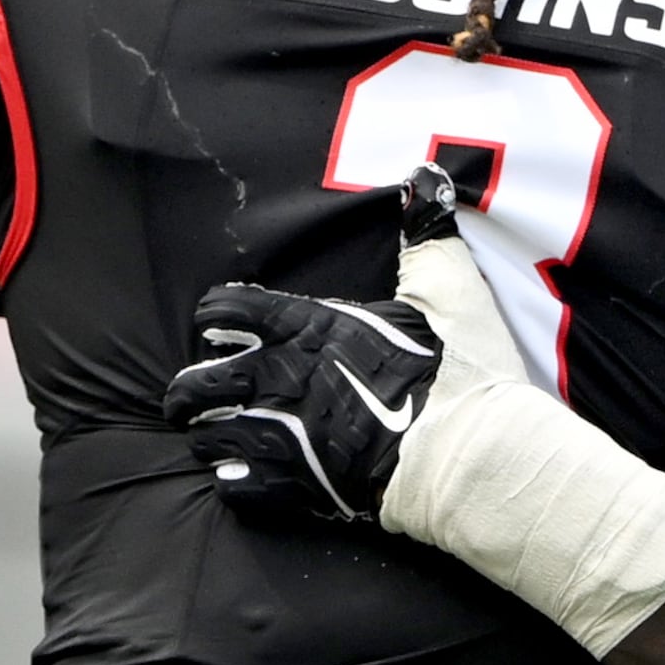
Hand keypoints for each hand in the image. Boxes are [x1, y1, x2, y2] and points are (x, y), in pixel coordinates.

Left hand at [175, 166, 664, 654]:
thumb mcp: (449, 286)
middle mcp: (286, 380)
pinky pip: (238, 490)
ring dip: (208, 437)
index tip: (219, 330)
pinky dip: (232, 484)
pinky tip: (236, 478)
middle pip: (201, 382)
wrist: (476, 451)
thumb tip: (428, 174)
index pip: (226, 312)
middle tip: (193, 396)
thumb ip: (428, 231)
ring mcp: (289, 437)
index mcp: (312, 328)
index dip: (215, 319)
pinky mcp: (303, 488)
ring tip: (213, 438)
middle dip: (189, 390)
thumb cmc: (462, 368)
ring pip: (211, 437)